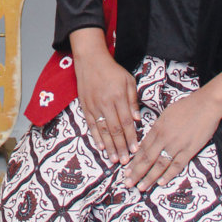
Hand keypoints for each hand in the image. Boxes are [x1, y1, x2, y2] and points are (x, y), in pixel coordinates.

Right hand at [70, 27, 139, 163]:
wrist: (90, 60)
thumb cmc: (112, 70)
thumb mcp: (128, 81)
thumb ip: (132, 100)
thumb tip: (137, 120)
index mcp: (118, 96)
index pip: (126, 121)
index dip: (131, 137)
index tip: (136, 150)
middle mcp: (105, 103)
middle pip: (114, 129)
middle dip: (121, 147)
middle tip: (125, 162)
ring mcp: (93, 105)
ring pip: (102, 130)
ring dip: (109, 146)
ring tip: (114, 159)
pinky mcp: (85, 106)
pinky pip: (91, 125)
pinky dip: (96, 137)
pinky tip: (100, 147)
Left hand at [124, 72, 221, 192]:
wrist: (206, 105)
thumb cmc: (186, 107)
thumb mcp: (166, 114)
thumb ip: (157, 128)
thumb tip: (149, 140)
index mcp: (157, 128)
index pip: (143, 148)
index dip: (134, 161)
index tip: (126, 170)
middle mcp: (164, 138)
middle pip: (148, 158)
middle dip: (137, 172)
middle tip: (128, 183)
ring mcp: (177, 145)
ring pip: (160, 164)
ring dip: (149, 177)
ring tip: (141, 187)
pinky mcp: (190, 150)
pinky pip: (177, 165)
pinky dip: (168, 175)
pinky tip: (161, 183)